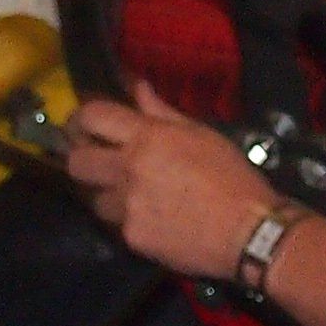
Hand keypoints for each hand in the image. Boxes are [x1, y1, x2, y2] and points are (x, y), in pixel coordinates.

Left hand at [65, 86, 278, 279]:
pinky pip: (118, 225)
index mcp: (148, 137)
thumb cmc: (232, 177)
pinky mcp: (132, 238)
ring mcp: (127, 206)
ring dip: (108, 195)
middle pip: (77, 162)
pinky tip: (155, 220)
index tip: (82, 126)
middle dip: (82, 159)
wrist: (248, 232)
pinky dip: (131, 221)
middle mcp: (129, 170)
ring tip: (133, 196)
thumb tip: (138, 88)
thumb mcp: (202, 135)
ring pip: (95, 199)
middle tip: (98, 161)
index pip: (93, 117)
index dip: (81, 119)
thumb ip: (163, 112)